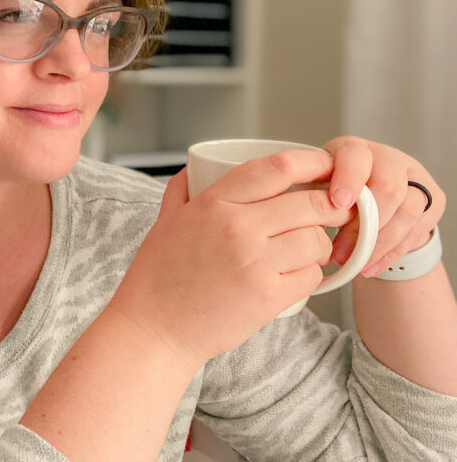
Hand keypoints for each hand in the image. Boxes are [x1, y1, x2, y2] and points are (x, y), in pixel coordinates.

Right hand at [113, 150, 354, 365]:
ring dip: (320, 244)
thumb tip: (195, 167)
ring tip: (308, 250)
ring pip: (316, 240)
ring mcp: (255, 263)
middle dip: (332, 205)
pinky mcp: (268, 297)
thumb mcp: (165, 220)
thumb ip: (182, 189)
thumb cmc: (158, 275)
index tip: (325, 166)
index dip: (311, 162)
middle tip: (336, 211)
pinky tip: (294, 275)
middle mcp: (237, 228)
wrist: (154, 328)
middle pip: (310, 204)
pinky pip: (311, 276)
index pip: (277, 168)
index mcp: (213, 203)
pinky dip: (310, 274)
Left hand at [322, 136, 445, 276]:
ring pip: (408, 209)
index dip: (349, 178)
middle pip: (389, 186)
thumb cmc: (328, 195)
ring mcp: (413, 178)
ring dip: (379, 243)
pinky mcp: (431, 200)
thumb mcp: (313, 189)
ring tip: (355, 263)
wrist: (363, 206)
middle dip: (366, 223)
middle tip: (341, 250)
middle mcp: (386, 158)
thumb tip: (300, 216)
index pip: (356, 156)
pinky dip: (391, 253)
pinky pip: (417, 229)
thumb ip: (309, 195)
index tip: (338, 203)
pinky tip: (370, 267)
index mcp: (352, 149)